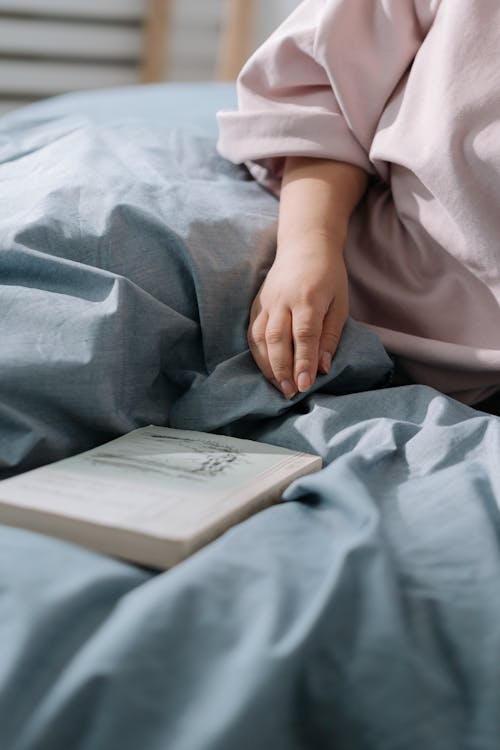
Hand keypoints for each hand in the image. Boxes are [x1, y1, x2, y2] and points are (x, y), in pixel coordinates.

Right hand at [248, 240, 348, 397]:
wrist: (305, 245)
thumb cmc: (328, 276)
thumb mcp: (340, 303)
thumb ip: (330, 336)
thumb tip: (322, 368)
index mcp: (308, 297)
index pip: (304, 335)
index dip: (303, 362)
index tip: (304, 385)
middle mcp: (282, 300)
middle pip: (277, 339)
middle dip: (282, 369)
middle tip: (290, 393)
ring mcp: (266, 302)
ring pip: (260, 338)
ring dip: (267, 366)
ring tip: (278, 386)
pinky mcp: (256, 304)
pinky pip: (253, 333)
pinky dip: (257, 354)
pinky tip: (266, 370)